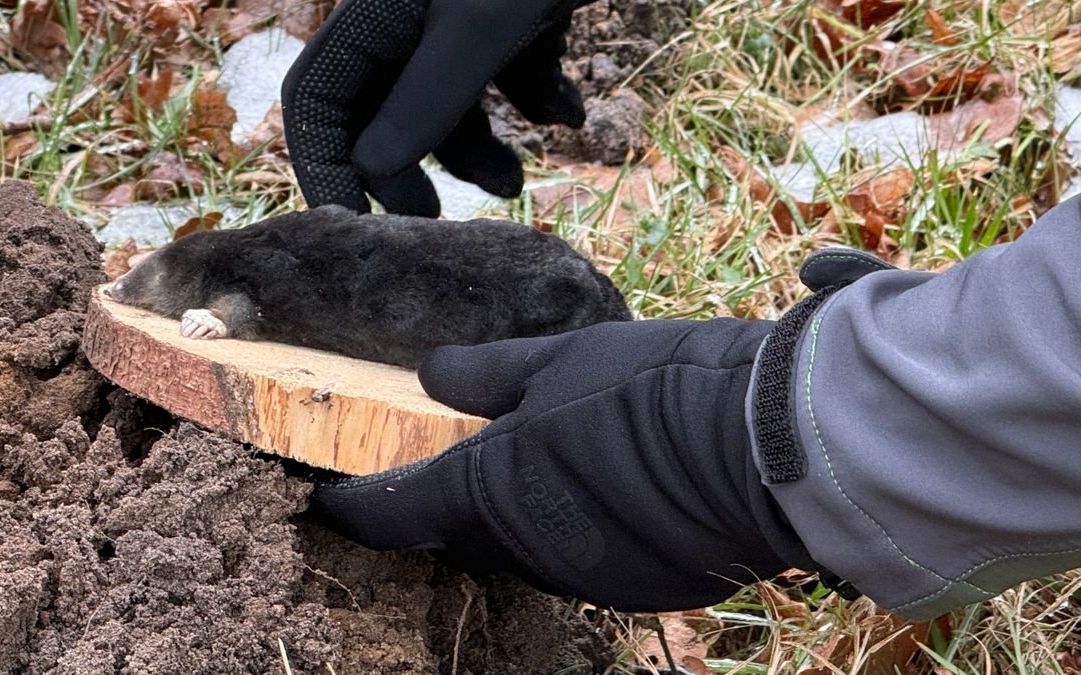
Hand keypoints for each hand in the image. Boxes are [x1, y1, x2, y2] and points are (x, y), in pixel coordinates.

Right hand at [281, 0, 587, 216]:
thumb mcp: (482, 29)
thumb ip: (428, 99)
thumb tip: (371, 170)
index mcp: (379, 15)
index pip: (319, 98)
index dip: (326, 166)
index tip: (353, 231)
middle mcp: (413, 18)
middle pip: (383, 111)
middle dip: (406, 170)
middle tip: (433, 223)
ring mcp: (465, 17)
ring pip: (450, 103)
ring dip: (480, 150)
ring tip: (517, 186)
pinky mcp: (518, 16)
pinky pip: (508, 76)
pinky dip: (536, 101)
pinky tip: (571, 115)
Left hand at [308, 319, 816, 610]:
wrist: (767, 445)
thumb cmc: (651, 390)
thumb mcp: (557, 359)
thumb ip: (484, 375)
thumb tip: (430, 374)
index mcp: (484, 491)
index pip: (389, 513)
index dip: (353, 505)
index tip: (331, 495)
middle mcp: (522, 551)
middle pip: (458, 535)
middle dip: (444, 505)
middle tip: (451, 462)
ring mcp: (580, 580)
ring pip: (522, 550)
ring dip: (516, 517)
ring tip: (543, 468)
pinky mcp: (635, 593)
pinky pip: (580, 563)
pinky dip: (574, 532)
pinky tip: (606, 493)